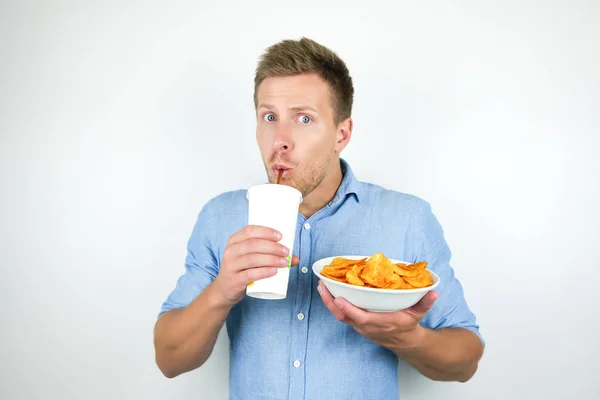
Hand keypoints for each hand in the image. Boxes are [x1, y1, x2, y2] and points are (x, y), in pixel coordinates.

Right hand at [213, 225, 298, 306]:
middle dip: (273, 247)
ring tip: (285, 262)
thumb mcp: (250, 259)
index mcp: (234, 241)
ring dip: (271, 259)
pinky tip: (274, 271)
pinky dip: (264, 272)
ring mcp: (231, 266)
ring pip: (253, 259)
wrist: (224, 290)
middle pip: (253, 244)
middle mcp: (230, 251)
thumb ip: (270, 255)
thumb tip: (295, 258)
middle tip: (286, 252)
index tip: (280, 236)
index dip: (266, 231)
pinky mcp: (234, 280)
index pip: (249, 230)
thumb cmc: (242, 270)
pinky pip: (250, 274)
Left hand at [317, 280, 438, 351]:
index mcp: (380, 323)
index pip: (361, 318)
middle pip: (343, 316)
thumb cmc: (409, 326)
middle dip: (330, 303)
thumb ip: (425, 303)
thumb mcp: (418, 314)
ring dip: (329, 302)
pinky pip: (342, 315)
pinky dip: (334, 304)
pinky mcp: (357, 324)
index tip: (339, 298)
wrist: (405, 342)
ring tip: (321, 286)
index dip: (349, 309)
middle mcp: (366, 326)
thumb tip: (434, 292)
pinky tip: (329, 292)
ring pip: (340, 316)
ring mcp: (360, 326)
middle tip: (322, 287)